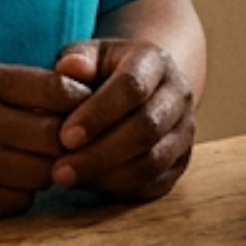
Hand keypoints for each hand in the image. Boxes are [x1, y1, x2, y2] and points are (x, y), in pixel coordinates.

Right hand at [0, 62, 87, 220]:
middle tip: (67, 140)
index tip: (77, 106)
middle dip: (69, 139)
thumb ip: (7, 86)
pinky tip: (3, 181)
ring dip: (46, 168)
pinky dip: (20, 193)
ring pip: (43, 173)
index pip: (55, 88)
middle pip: (57, 136)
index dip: (77, 99)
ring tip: (31, 159)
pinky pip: (18, 202)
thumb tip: (68, 98)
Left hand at [50, 39, 195, 200]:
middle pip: (147, 128)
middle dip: (100, 153)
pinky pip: (155, 182)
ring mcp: (184, 130)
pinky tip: (88, 185)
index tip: (65, 136)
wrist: (140, 89)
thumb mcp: (88, 56)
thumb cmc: (103, 72)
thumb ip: (76, 60)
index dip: (99, 114)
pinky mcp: (181, 161)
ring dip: (108, 176)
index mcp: (155, 61)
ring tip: (69, 181)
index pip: (132, 87)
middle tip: (60, 170)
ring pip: (153, 161)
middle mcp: (178, 94)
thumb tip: (68, 69)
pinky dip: (120, 189)